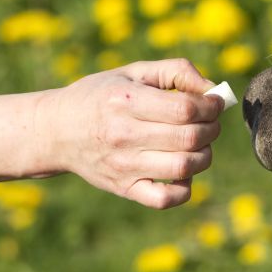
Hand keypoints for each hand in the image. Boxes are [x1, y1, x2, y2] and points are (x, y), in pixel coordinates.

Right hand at [38, 59, 223, 208]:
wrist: (56, 131)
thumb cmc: (101, 96)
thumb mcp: (133, 73)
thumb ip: (175, 71)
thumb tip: (212, 89)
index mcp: (125, 102)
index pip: (185, 109)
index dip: (210, 106)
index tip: (214, 103)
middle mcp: (123, 135)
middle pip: (189, 138)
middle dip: (211, 129)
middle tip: (209, 123)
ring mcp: (124, 166)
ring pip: (184, 167)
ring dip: (204, 155)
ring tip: (199, 145)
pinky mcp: (124, 188)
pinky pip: (165, 199)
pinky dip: (185, 188)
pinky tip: (182, 171)